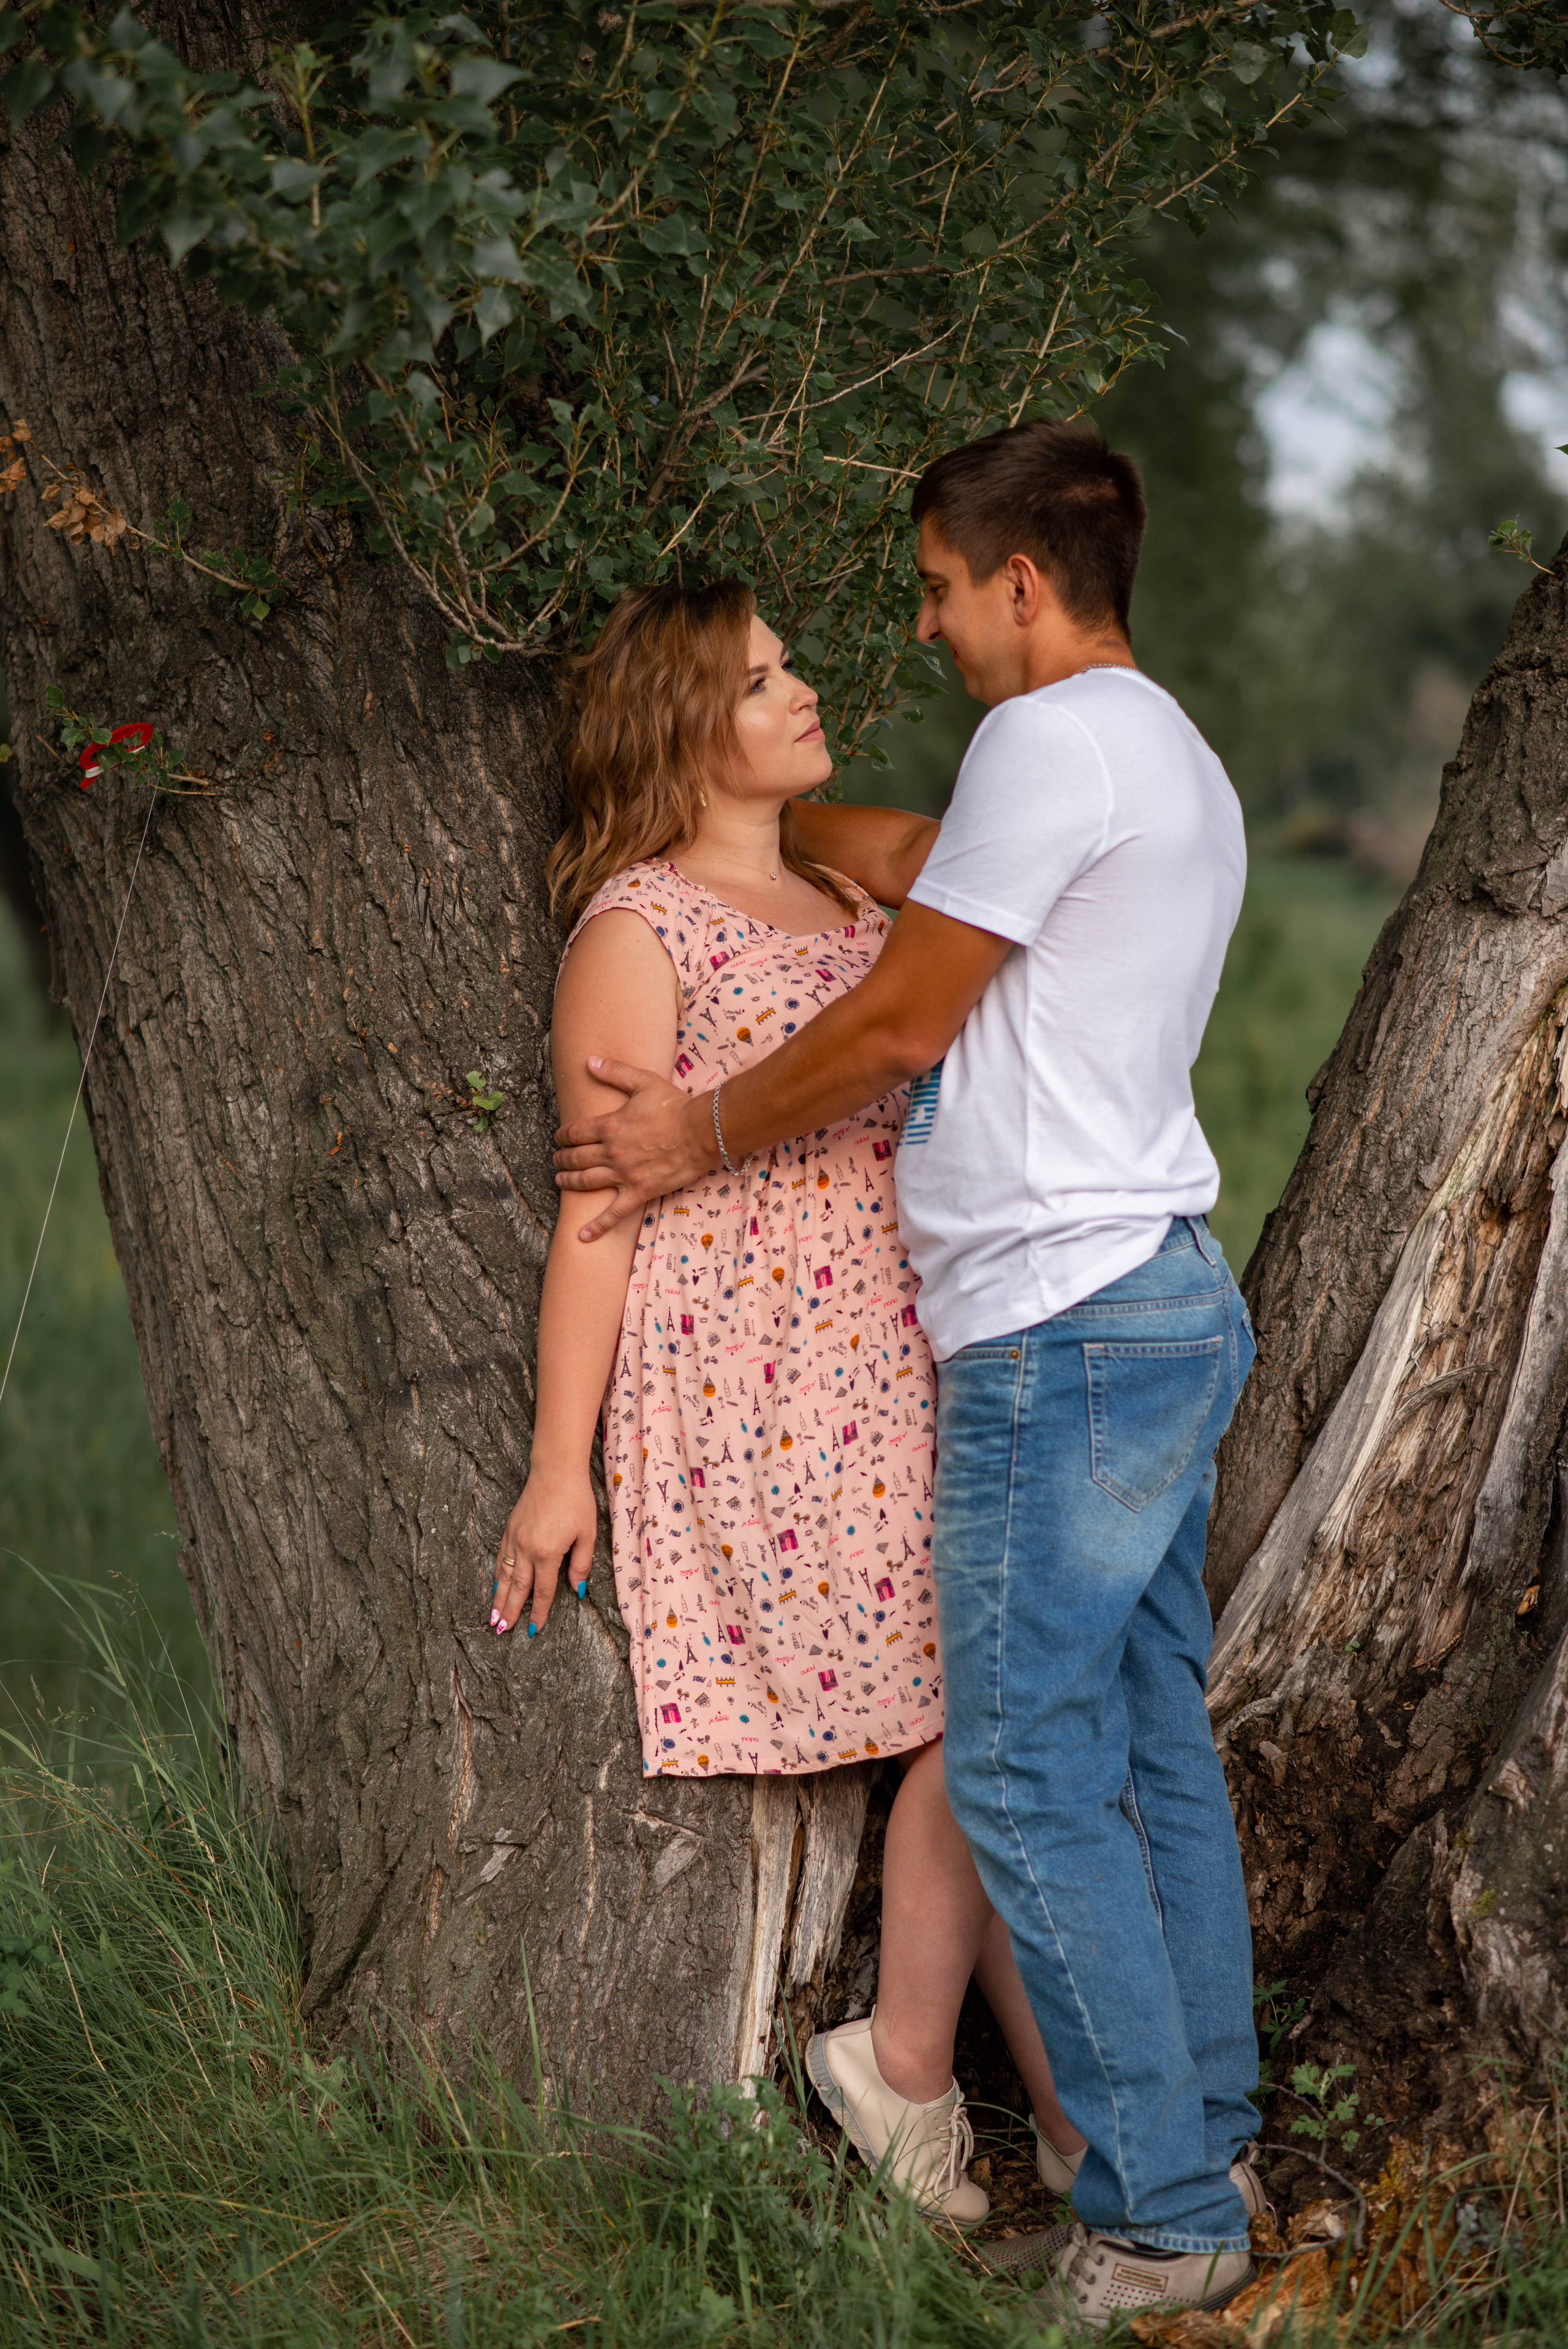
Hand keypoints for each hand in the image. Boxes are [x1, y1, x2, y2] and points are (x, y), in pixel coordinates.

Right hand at [492, 1465, 597, 1637]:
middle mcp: (527, 1549)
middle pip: (517, 1588)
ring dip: (498, 1598)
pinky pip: (501, 1557)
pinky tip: (496, 1585)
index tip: (533, 1630)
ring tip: (493, 1617)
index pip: (543, 1591)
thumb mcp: (587, 1534)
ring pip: (504, 1575)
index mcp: (547, 1553)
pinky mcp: (510, 1528)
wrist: (556, 1470)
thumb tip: (577, 1589)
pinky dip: (497, 1575)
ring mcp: (515, 1538)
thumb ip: (581, 1564)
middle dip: (510, 1612)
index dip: (539, 1612)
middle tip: (502, 1631)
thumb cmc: (576, 1500)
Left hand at [553, 1057, 715, 1239]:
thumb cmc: (674, 1105)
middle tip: (556, 1159)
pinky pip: (614, 1213)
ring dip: (568, 1181)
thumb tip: (589, 1061)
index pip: (575, 1132)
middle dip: (562, 1158)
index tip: (559, 1137)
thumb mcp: (643, 1082)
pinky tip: (582, 1236)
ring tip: (560, 1180)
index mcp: (609, 1125)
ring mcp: (624, 1174)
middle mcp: (611, 1152)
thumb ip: (614, 1072)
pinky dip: (597, 1226)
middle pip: (576, 1157)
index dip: (563, 1135)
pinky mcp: (639, 1191)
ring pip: (586, 1182)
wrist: (702, 1130)